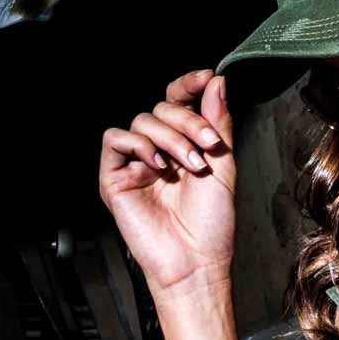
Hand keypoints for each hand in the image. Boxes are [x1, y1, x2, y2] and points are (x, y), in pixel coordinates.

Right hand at [98, 67, 235, 301]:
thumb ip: (217, 122)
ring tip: (189, 166)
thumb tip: (216, 81)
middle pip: (161, 108)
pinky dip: (137, 143)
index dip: (187, 85)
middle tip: (207, 147)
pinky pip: (115, 139)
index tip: (205, 78)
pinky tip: (157, 164)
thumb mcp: (223, 164)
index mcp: (182, 146)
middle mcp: (157, 152)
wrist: (196, 262)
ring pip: (142, 121)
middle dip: (188, 122)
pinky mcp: (115, 178)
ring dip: (170, 138)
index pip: (176, 102)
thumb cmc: (211, 225)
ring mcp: (135, 164)